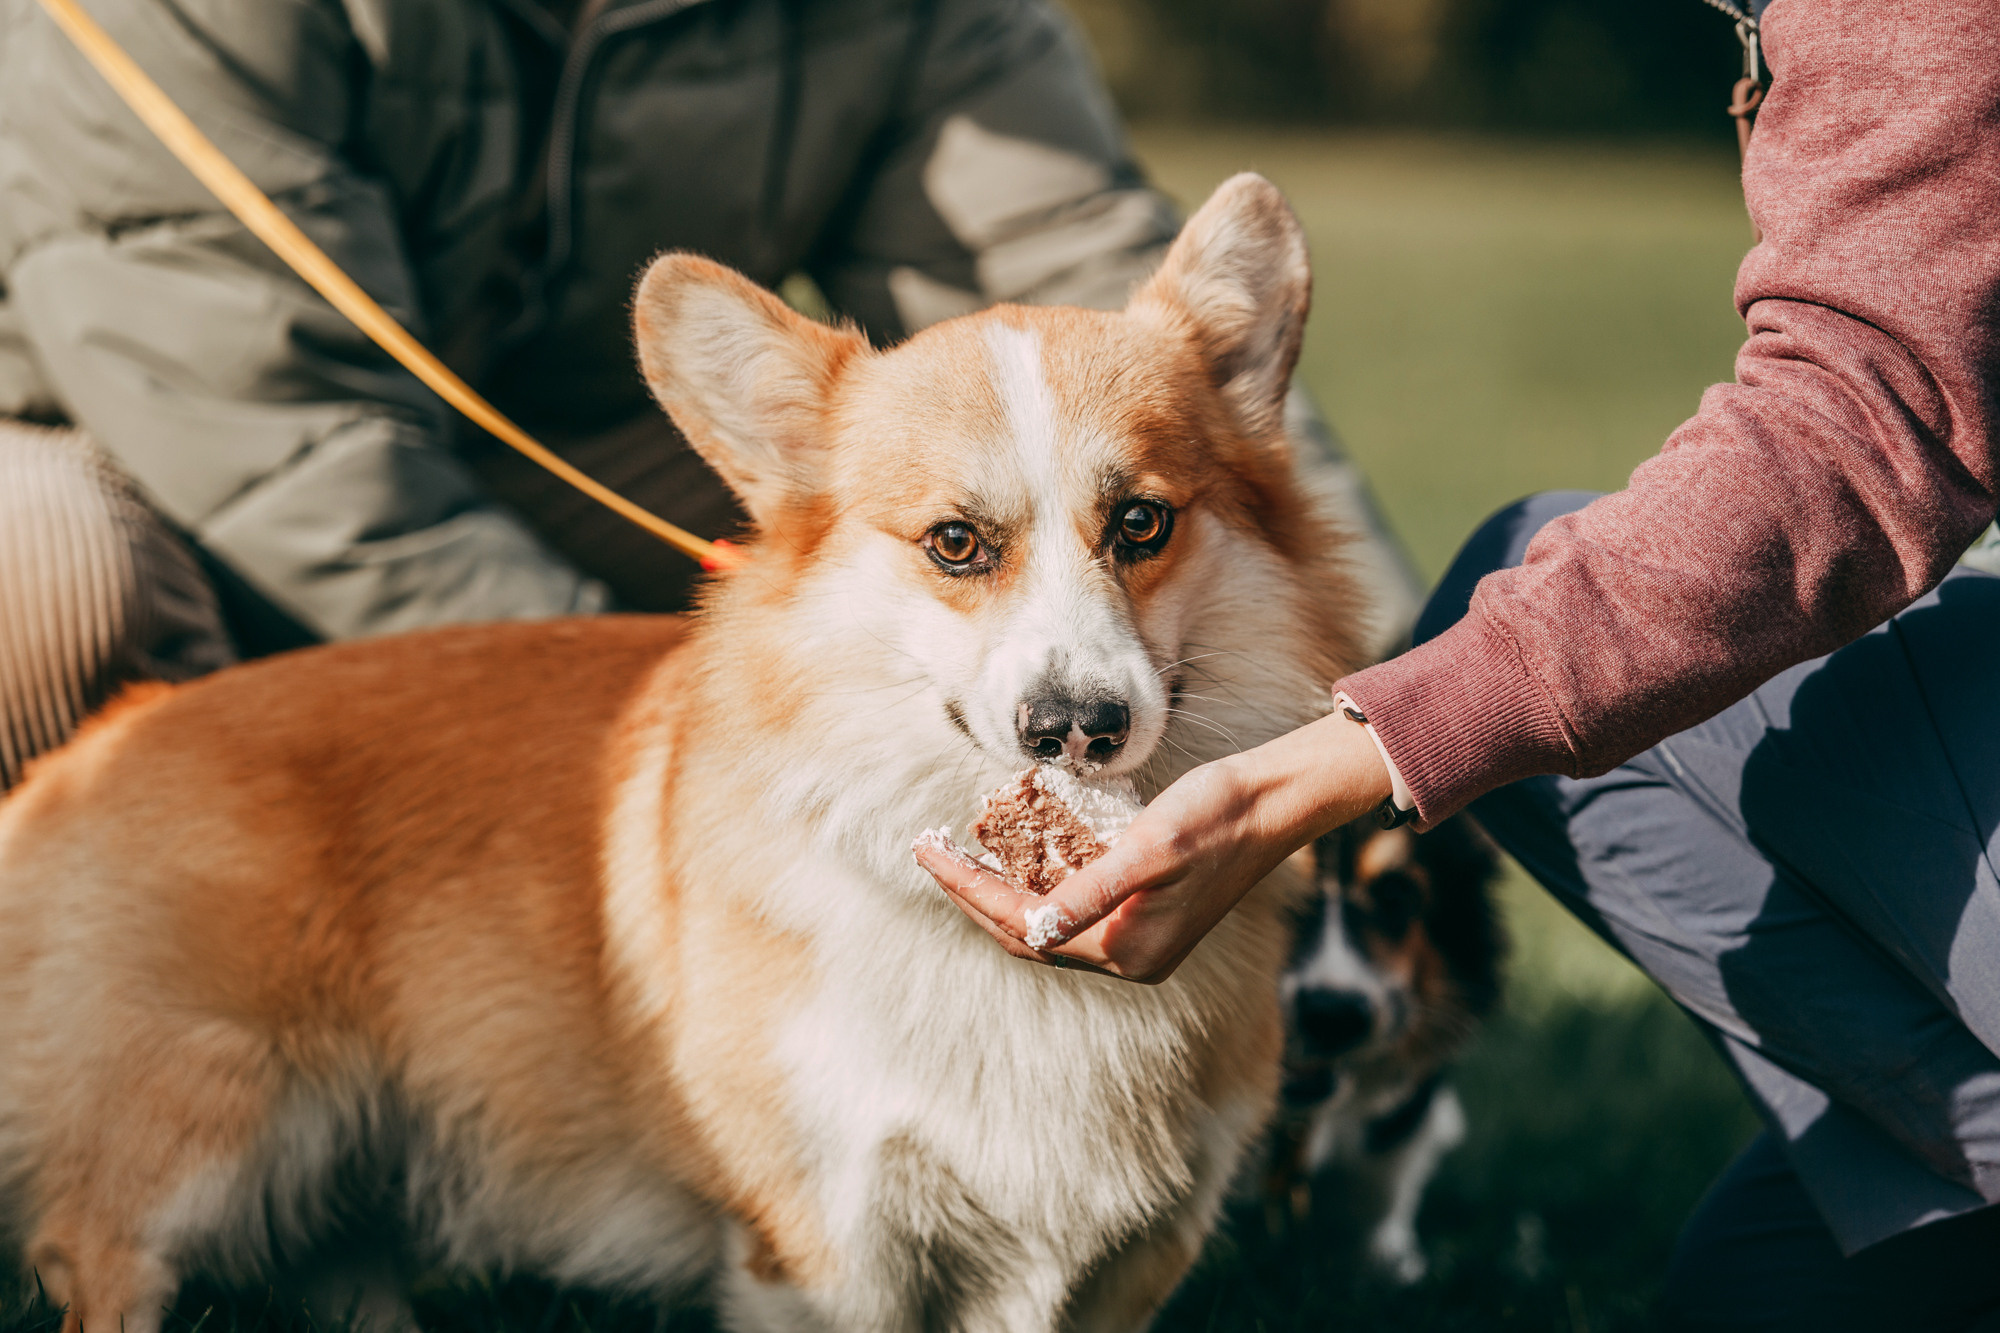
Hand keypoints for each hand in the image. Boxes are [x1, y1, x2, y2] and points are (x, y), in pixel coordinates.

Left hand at [915, 710, 1393, 982]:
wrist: (1277, 802)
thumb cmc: (1217, 814)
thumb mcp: (1151, 847)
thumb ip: (1091, 891)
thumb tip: (1033, 929)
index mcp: (1128, 949)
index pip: (1023, 925)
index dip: (969, 889)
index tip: (929, 853)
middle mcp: (1131, 956)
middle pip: (1027, 934)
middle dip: (973, 894)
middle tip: (928, 851)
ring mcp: (1140, 940)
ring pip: (1046, 925)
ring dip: (1000, 893)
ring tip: (958, 857)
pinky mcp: (1147, 915)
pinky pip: (1073, 910)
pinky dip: (1038, 887)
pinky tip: (1016, 859)